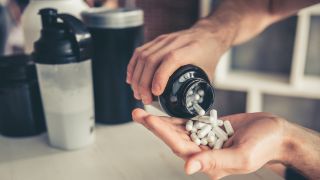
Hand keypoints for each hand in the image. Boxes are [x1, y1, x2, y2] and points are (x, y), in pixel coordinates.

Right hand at [127, 20, 228, 103]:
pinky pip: (140, 52)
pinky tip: (131, 79)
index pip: (171, 60)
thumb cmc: (209, 54)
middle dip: (144, 83)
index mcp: (190, 49)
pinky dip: (133, 67)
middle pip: (152, 60)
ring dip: (137, 77)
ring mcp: (164, 40)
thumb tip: (190, 109)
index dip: (160, 76)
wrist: (208, 34)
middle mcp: (175, 42)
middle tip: (144, 99)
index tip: (155, 93)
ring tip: (137, 93)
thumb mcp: (210, 73)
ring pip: (143, 57)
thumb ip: (199, 89)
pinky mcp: (156, 41)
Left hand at [132, 108, 286, 179]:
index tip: (147, 120)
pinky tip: (164, 114)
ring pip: (178, 131)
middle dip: (154, 125)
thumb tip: (188, 168)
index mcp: (208, 162)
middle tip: (137, 112)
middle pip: (173, 138)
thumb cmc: (264, 146)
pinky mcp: (209, 130)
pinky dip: (176, 119)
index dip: (162, 132)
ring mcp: (205, 141)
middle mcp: (203, 153)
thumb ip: (215, 162)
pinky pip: (189, 125)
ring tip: (144, 111)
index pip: (179, 146)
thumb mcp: (241, 156)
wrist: (275, 133)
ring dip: (161, 121)